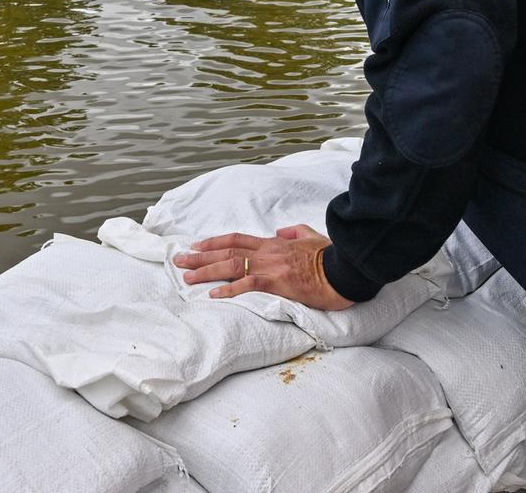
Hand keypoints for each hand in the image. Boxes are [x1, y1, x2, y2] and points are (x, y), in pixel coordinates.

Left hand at [172, 224, 354, 310]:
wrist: (346, 268)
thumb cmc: (332, 255)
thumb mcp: (312, 236)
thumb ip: (295, 232)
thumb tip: (280, 230)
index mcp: (274, 243)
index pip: (237, 240)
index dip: (214, 242)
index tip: (196, 246)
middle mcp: (268, 252)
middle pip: (227, 252)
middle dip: (200, 257)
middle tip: (179, 261)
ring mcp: (271, 266)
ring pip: (231, 266)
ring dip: (206, 271)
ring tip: (186, 278)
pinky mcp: (278, 282)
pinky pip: (247, 284)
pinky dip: (228, 289)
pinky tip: (213, 294)